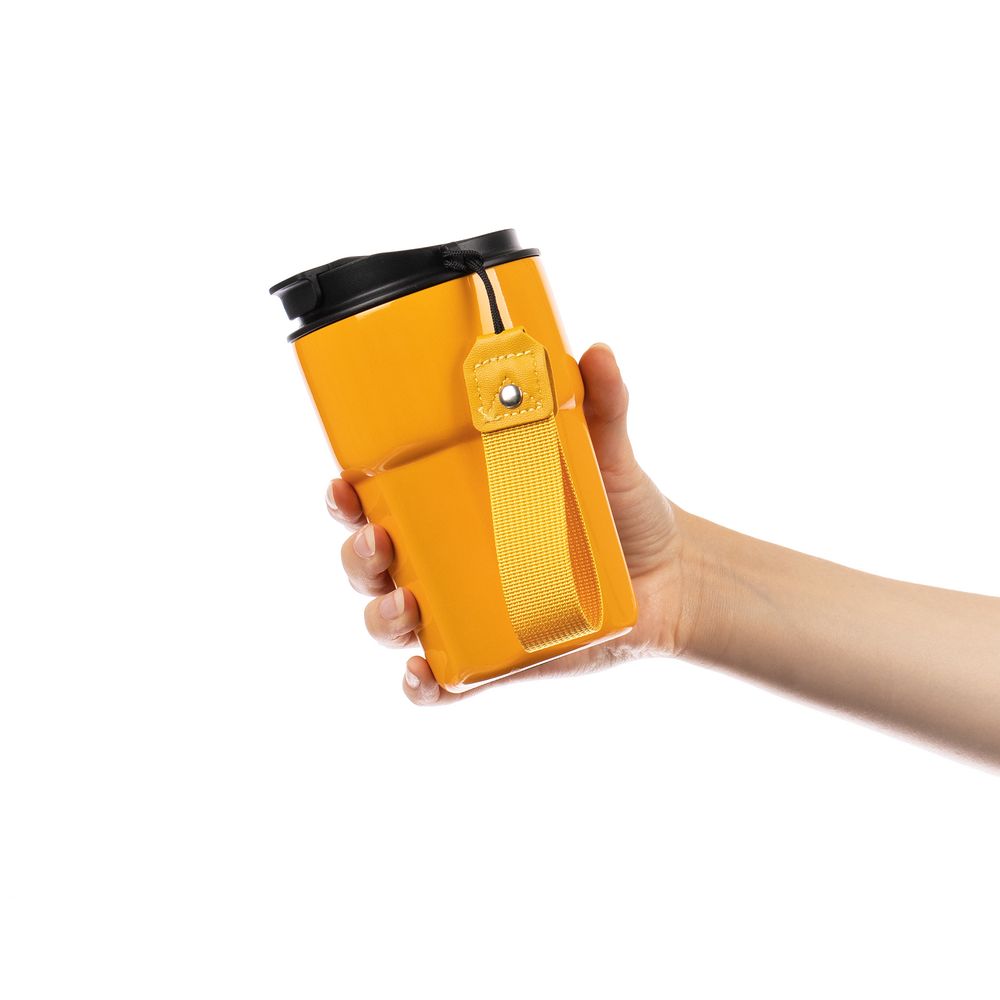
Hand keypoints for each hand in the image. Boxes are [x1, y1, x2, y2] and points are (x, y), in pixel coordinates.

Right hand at [326, 343, 694, 704]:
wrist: (670, 576)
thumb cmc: (621, 509)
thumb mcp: (607, 454)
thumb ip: (601, 403)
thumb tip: (596, 352)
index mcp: (450, 504)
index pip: (377, 496)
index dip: (345, 493)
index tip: (342, 481)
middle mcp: (445, 558)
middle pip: (369, 560)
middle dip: (355, 554)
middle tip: (378, 540)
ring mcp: (463, 611)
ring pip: (390, 619)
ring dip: (379, 615)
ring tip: (406, 602)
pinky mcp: (490, 658)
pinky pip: (439, 680)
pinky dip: (420, 684)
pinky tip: (423, 673)